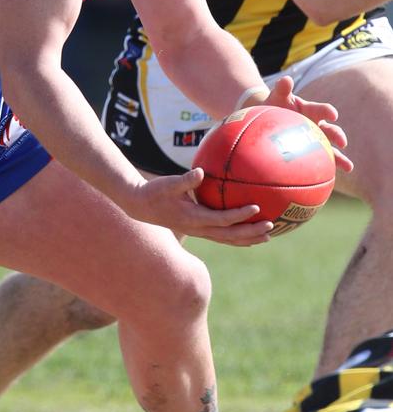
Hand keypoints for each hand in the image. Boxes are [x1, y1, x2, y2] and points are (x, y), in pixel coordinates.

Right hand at [127, 169, 273, 245]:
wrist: (142, 206)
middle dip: (251, 232)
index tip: (256, 208)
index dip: (239, 215)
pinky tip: (250, 234)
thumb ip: (185, 180)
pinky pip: (222, 236)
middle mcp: (199, 228)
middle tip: (271, 226)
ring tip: (268, 236)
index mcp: (193, 218)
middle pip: (230, 236)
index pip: (222, 219)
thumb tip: (201, 172)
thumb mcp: (167, 184)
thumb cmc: (155, 192)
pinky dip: (238, 237)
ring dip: (248, 239)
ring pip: (228, 239)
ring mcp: (199, 231)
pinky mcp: (199, 229)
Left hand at [258, 76, 352, 173]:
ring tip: (349, 167)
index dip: (327, 111)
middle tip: (342, 142)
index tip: (332, 114)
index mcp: (310, 110)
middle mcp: (316, 125)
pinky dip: (326, 169)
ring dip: (340, 158)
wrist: (268, 118)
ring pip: (330, 149)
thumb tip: (285, 80)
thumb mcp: (277, 97)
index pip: (321, 110)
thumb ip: (282, 89)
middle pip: (330, 130)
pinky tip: (330, 178)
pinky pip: (320, 161)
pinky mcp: (310, 152)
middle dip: (338, 136)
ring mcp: (314, 139)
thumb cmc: (274, 105)